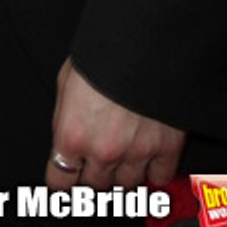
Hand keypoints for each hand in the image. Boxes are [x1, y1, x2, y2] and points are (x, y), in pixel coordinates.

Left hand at [47, 59, 184, 190]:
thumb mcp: (66, 81)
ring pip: (126, 185)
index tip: (67, 174)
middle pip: (94, 185)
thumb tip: (65, 138)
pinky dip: (154, 172)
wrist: (141, 41)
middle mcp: (102, 152)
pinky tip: (149, 158)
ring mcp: (135, 154)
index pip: (60, 180)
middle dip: (93, 171)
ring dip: (122, 172)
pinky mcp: (165, 149)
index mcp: (72, 135)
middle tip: (97, 154)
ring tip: (123, 151)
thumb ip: (65, 118)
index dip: (63, 176)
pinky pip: (159, 178)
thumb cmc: (100, 54)